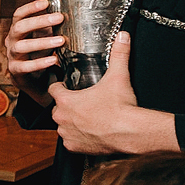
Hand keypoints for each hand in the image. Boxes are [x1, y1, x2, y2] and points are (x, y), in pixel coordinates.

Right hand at [5, 0, 64, 106]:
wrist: (35, 82)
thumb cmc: (41, 55)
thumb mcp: (46, 38)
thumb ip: (51, 28)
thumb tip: (68, 14)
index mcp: (18, 31)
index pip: (19, 15)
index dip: (31, 8)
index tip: (46, 2)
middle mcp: (12, 41)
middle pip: (19, 27)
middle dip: (39, 21)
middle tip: (59, 18)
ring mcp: (12, 56)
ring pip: (21, 46)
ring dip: (42, 42)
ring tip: (61, 41)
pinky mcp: (15, 72)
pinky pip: (25, 67)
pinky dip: (40, 63)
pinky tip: (53, 59)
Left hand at [46, 32, 178, 155]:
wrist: (130, 133)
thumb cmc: (121, 107)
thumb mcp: (118, 77)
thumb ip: (119, 54)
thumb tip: (122, 36)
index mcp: (65, 100)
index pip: (53, 89)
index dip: (61, 86)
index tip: (67, 86)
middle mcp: (61, 118)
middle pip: (58, 108)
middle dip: (67, 105)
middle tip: (82, 102)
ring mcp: (66, 134)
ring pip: (63, 126)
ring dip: (71, 122)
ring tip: (86, 117)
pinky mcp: (74, 148)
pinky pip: (70, 142)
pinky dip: (77, 138)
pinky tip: (89, 132)